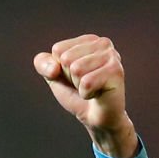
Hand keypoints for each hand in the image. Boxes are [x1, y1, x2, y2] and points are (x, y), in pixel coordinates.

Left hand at [34, 34, 137, 157]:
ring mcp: (112, 56)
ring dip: (79, 86)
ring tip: (92, 88)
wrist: (95, 118)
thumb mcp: (53, 76)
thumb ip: (42, 63)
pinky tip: (97, 94)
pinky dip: (87, 93)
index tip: (74, 77)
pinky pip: (86, 82)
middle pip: (66, 58)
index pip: (58, 50)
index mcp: (88, 40)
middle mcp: (103, 43)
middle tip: (84, 84)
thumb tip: (54, 68)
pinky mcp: (116, 71)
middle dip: (70, 78)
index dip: (60, 69)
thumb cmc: (76, 94)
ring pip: (76, 69)